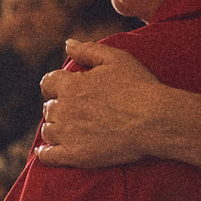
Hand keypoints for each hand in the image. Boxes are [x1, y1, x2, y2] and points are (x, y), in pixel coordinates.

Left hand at [36, 38, 168, 167]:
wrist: (156, 120)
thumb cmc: (139, 87)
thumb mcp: (116, 59)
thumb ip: (88, 50)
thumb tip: (67, 44)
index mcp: (72, 85)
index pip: (48, 83)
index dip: (53, 85)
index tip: (60, 90)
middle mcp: (65, 109)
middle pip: (48, 108)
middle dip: (58, 107)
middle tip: (73, 111)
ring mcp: (69, 134)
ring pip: (48, 131)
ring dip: (54, 128)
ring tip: (66, 129)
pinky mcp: (76, 156)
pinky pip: (48, 156)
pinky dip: (45, 153)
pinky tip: (46, 152)